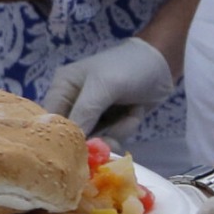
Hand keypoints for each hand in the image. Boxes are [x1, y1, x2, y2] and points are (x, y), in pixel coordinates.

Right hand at [43, 37, 175, 135]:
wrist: (163, 64)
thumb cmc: (129, 68)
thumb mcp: (103, 86)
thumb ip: (84, 113)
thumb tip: (71, 142)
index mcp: (62, 88)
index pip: (51, 121)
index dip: (62, 137)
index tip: (80, 149)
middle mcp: (73, 102)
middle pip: (73, 136)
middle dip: (95, 138)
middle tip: (112, 134)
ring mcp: (92, 114)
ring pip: (93, 141)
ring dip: (115, 133)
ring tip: (129, 115)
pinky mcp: (109, 122)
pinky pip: (109, 139)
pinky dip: (124, 130)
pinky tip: (134, 113)